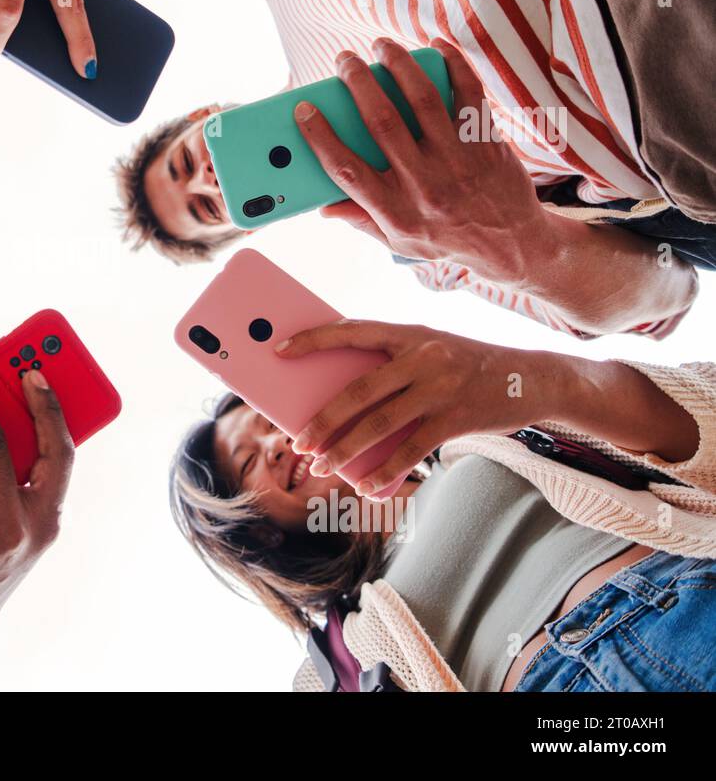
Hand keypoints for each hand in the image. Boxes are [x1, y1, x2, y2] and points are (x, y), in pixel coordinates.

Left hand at [279, 321, 550, 495]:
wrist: (534, 378)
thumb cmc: (467, 366)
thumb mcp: (432, 349)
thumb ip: (392, 365)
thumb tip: (339, 399)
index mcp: (410, 333)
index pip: (352, 330)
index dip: (314, 339)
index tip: (280, 350)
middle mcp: (423, 357)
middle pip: (358, 392)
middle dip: (323, 420)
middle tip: (298, 441)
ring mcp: (440, 388)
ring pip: (379, 425)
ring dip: (344, 450)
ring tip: (321, 466)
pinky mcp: (456, 419)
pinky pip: (410, 450)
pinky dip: (383, 470)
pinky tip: (363, 484)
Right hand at [296, 39, 549, 285]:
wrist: (512, 243)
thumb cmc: (447, 239)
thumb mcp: (399, 240)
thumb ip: (361, 219)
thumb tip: (324, 206)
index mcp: (394, 208)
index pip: (346, 170)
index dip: (320, 136)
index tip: (304, 109)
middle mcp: (424, 183)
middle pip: (382, 123)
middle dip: (357, 84)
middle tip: (344, 60)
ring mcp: (457, 159)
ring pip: (422, 99)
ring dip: (398, 65)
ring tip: (383, 46)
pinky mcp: (485, 140)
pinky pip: (468, 92)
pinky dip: (452, 64)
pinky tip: (435, 46)